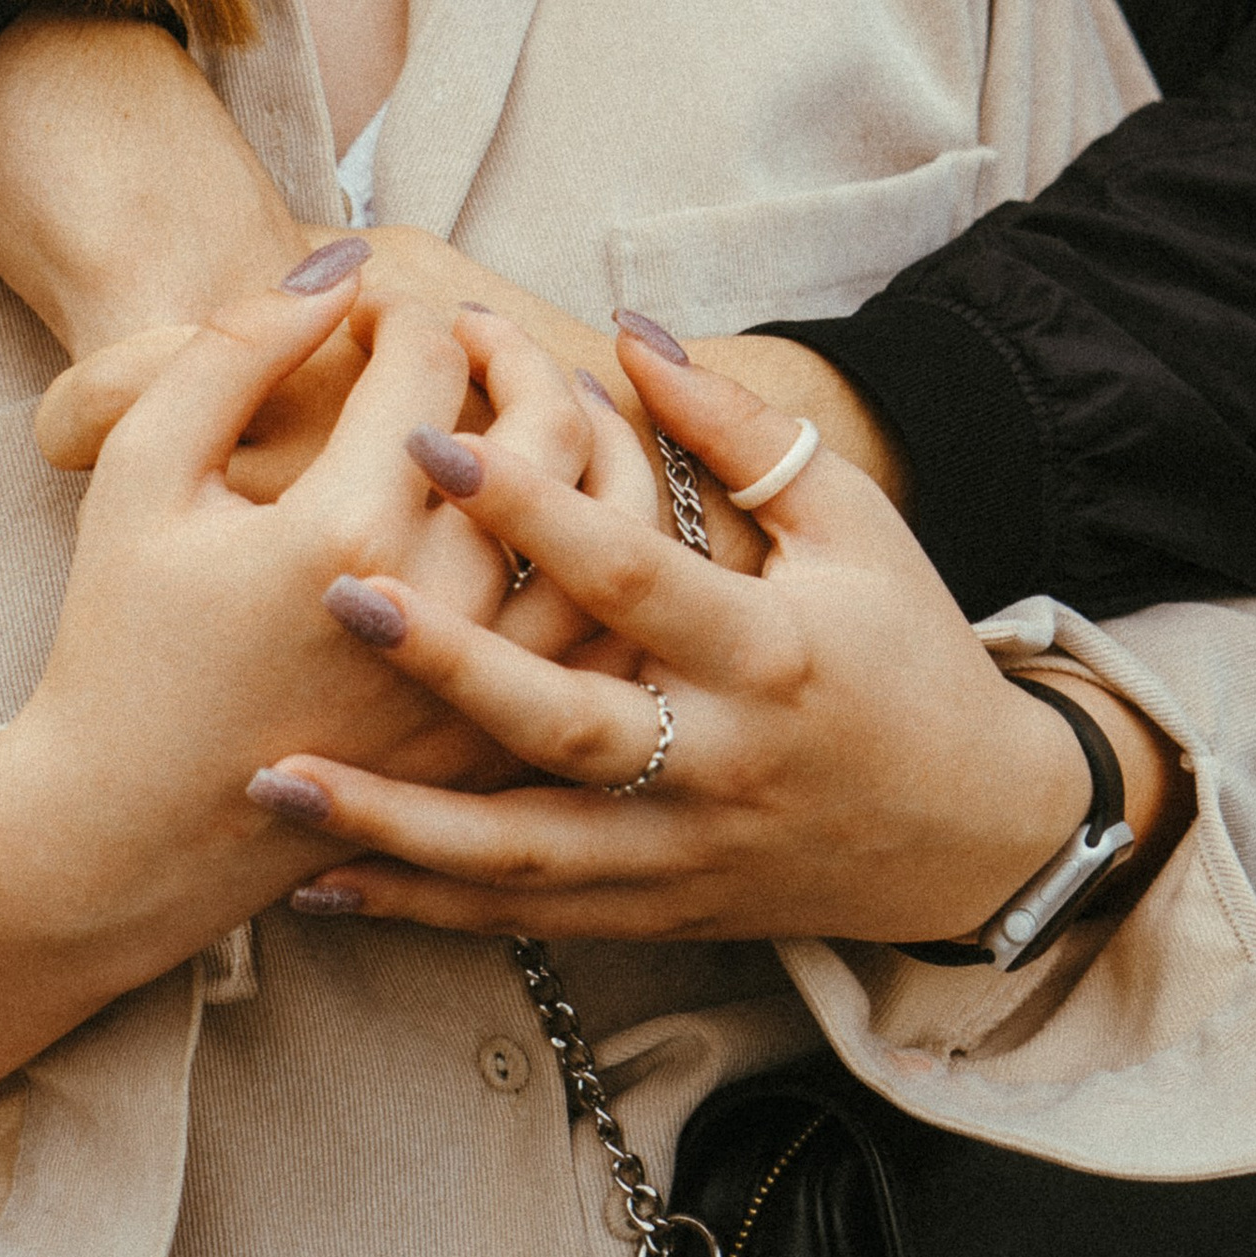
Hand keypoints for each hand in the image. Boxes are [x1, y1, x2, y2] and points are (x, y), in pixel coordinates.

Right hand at [0, 272, 532, 1176]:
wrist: (128, 831)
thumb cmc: (121, 640)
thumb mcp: (141, 473)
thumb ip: (234, 349)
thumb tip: (343, 266)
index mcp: (342, 537)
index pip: (430, 364)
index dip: (403, 308)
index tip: (369, 307)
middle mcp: (438, 615)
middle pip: (545, 428)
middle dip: (509, 348)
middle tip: (462, 331)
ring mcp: (486, 693)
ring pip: (612, 529)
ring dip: (592, 438)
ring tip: (537, 399)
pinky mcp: (506, 745)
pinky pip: (611, 629)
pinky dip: (614, 552)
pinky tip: (571, 506)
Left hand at [254, 323, 1188, 948]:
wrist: (976, 833)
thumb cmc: (905, 649)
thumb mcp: (850, 523)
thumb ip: (739, 430)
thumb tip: (629, 337)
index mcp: (772, 653)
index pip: (636, 574)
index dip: (535, 508)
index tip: (431, 433)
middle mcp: (721, 764)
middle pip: (568, 724)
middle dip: (448, 664)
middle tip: (335, 596)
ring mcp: (683, 856)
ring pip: (526, 852)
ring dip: (398, 822)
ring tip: (279, 775)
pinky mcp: (656, 913)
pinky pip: (524, 918)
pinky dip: (422, 906)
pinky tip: (319, 879)